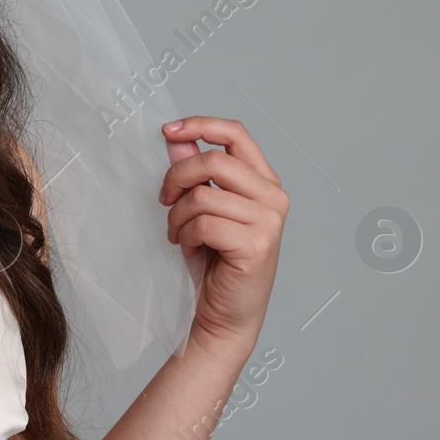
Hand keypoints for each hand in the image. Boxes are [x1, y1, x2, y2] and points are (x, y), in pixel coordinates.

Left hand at [159, 116, 288, 353]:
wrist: (226, 314)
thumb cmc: (215, 262)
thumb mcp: (202, 209)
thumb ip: (195, 172)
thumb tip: (176, 139)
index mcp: (264, 182)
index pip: (236, 134)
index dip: (200, 125)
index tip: (168, 130)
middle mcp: (273, 197)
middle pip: (213, 160)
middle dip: (176, 177)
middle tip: (165, 199)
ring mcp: (269, 221)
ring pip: (202, 194)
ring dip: (178, 215)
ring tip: (180, 233)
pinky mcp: (256, 244)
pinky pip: (203, 222)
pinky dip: (186, 235)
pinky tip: (192, 248)